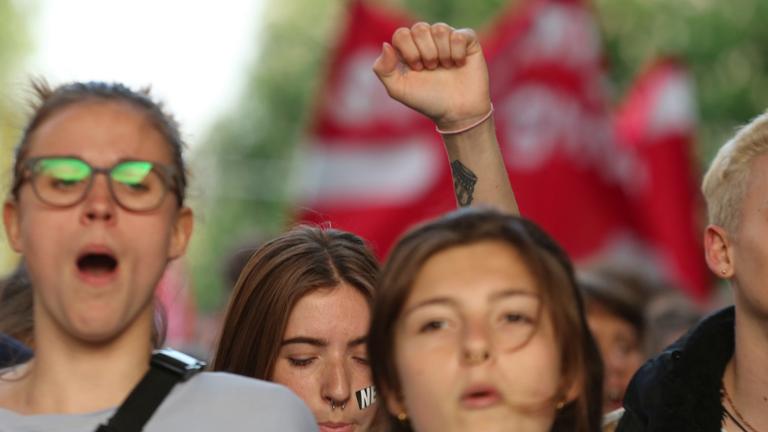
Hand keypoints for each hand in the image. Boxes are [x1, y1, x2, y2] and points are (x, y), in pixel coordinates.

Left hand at [373, 22, 491, 130]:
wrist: (456, 112)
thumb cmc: (427, 100)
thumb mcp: (398, 89)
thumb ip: (383, 69)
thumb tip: (386, 45)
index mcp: (409, 48)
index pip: (402, 34)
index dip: (409, 52)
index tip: (417, 69)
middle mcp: (428, 40)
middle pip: (420, 28)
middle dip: (425, 53)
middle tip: (431, 69)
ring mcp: (448, 39)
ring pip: (440, 29)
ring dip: (442, 53)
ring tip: (445, 67)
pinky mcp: (468, 41)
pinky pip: (459, 35)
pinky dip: (457, 53)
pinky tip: (458, 64)